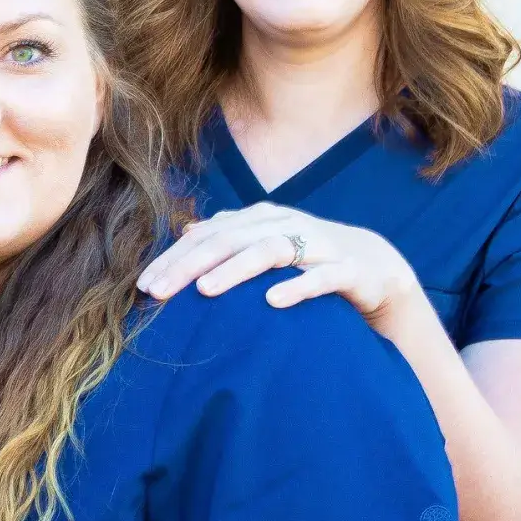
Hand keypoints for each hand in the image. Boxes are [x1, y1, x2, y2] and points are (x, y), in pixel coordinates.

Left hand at [136, 203, 426, 336]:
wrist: (376, 266)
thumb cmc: (308, 258)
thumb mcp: (266, 244)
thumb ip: (229, 238)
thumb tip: (186, 232)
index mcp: (260, 219)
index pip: (207, 236)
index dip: (174, 258)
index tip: (144, 286)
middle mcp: (285, 225)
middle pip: (229, 239)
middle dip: (190, 264)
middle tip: (160, 290)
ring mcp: (318, 245)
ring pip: (270, 251)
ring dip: (235, 270)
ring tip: (205, 290)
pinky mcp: (349, 270)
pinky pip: (322, 277)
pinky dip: (297, 286)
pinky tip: (273, 301)